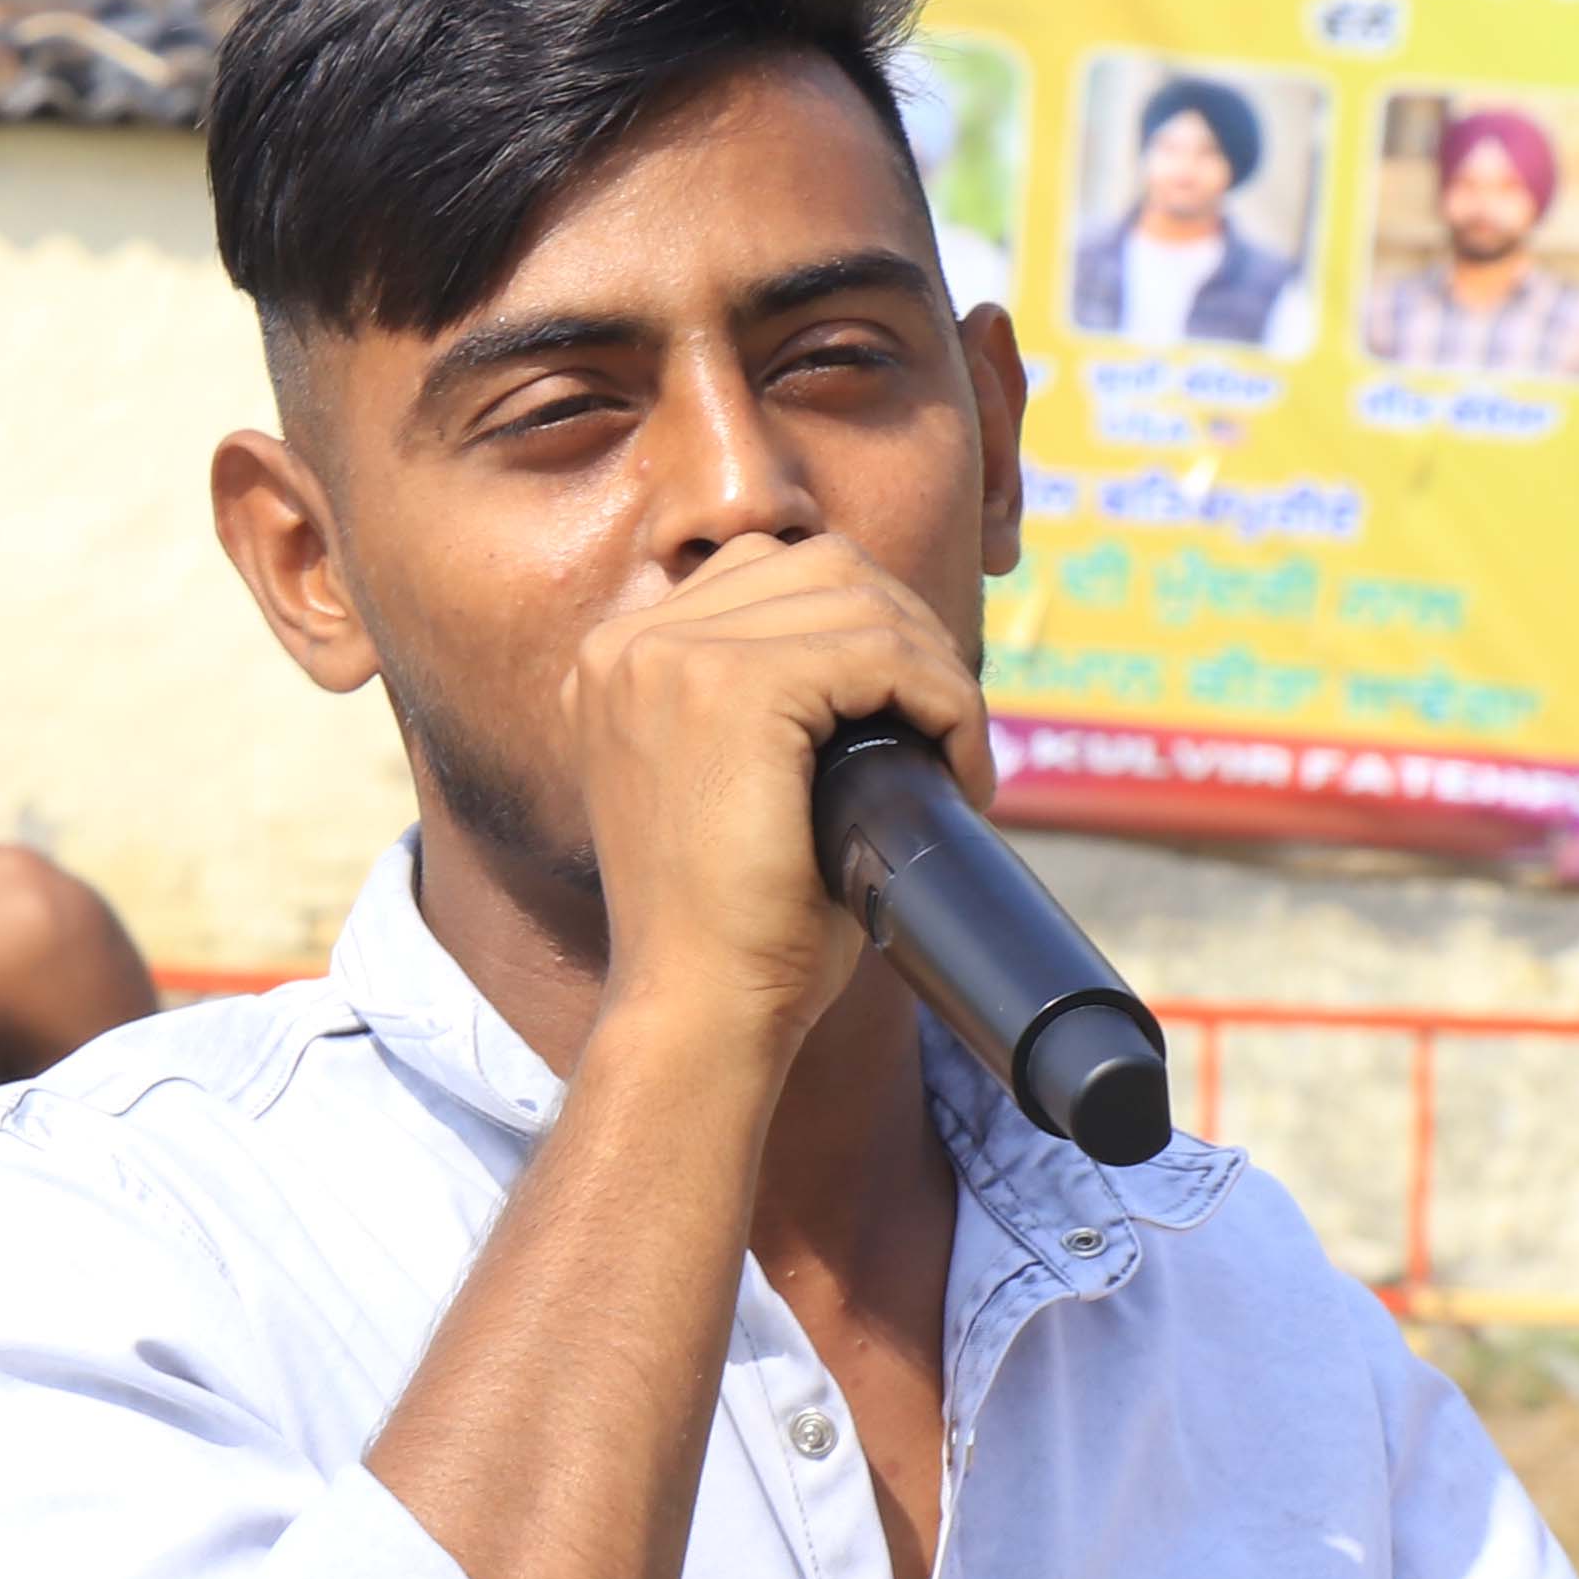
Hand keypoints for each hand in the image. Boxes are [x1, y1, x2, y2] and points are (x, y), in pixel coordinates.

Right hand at [562, 528, 992, 1056]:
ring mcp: (670, 656)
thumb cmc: (734, 931)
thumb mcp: (730, 791)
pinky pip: (879, 652)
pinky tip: (958, 762)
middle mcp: (628, 643)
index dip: (863, 627)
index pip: (768, 575)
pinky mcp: (730, 687)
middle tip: (950, 730)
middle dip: (908, 636)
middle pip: (818, 568)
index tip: (909, 711)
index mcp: (619, 663)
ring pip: (858, 601)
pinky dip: (943, 699)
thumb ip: (771, 714)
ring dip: (935, 671)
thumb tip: (885, 661)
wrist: (699, 1010)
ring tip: (959, 756)